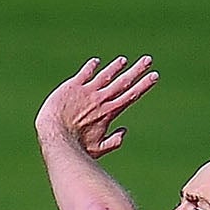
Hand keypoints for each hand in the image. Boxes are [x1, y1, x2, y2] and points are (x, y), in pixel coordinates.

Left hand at [35, 55, 158, 159]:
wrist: (55, 137)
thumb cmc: (75, 148)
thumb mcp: (98, 149)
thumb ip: (113, 141)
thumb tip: (124, 131)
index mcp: (109, 113)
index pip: (131, 95)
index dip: (144, 85)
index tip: (155, 75)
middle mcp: (100, 99)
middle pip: (123, 81)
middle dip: (137, 70)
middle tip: (148, 60)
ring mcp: (87, 91)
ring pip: (105, 75)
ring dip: (115, 67)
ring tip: (123, 61)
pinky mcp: (72, 86)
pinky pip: (85, 73)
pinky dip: (91, 67)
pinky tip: (96, 62)